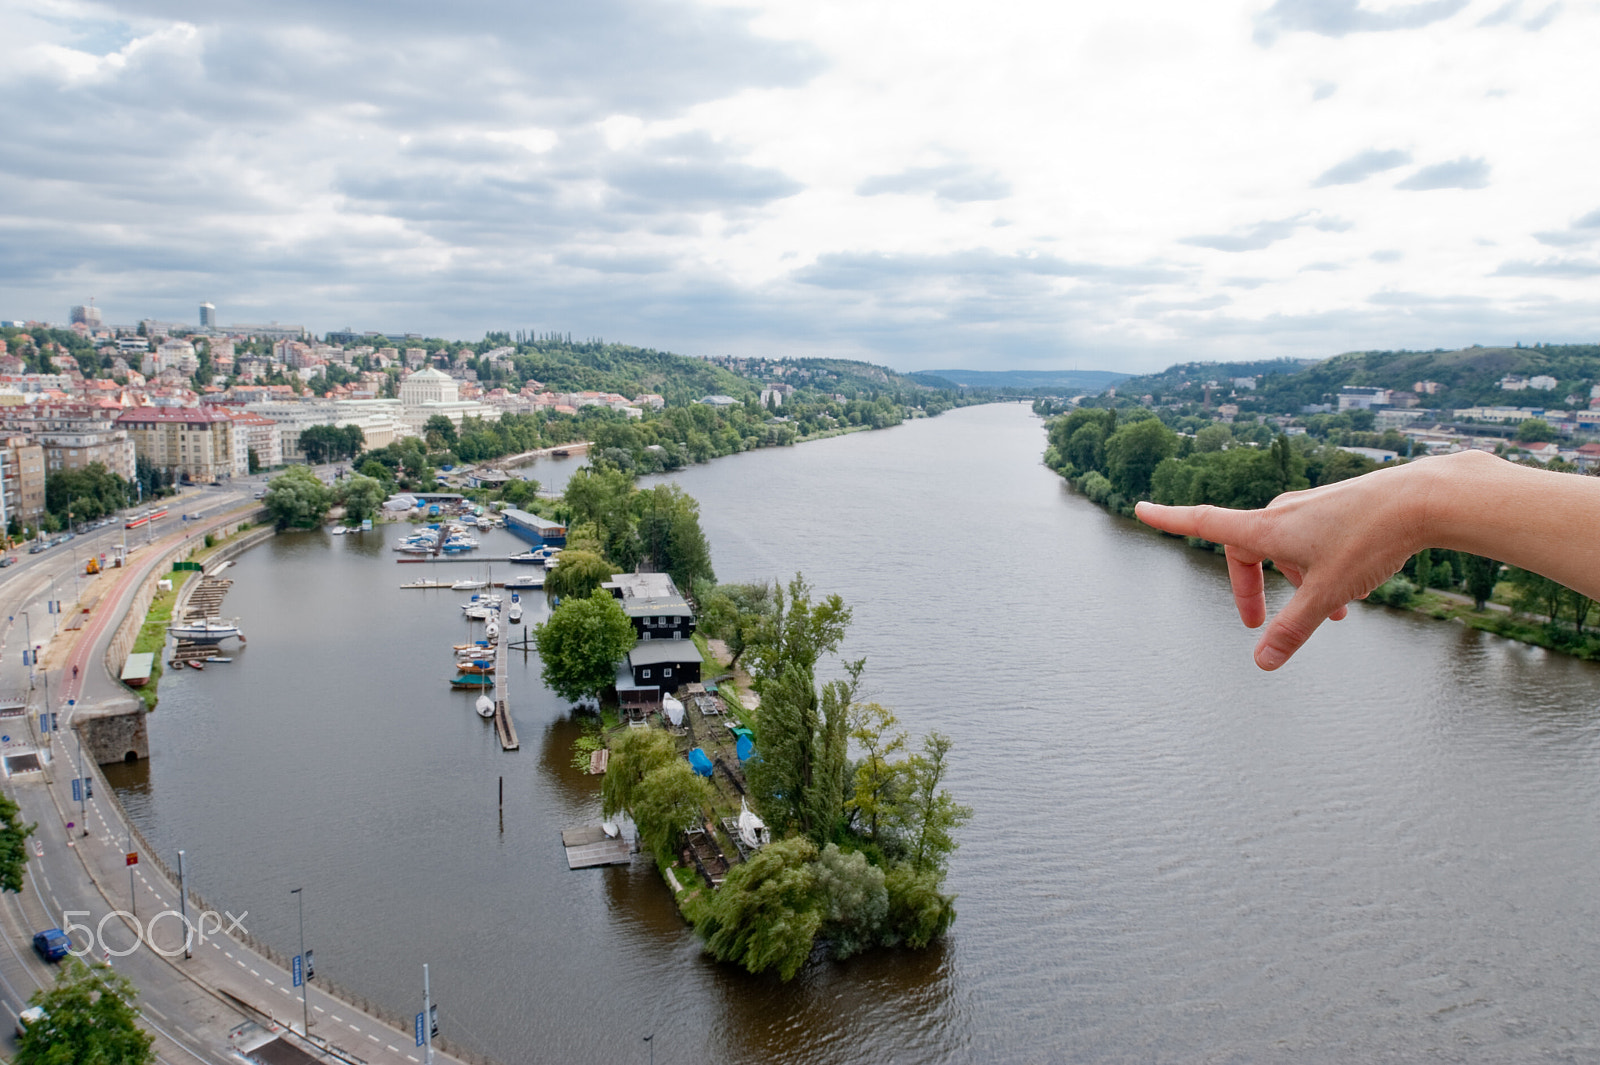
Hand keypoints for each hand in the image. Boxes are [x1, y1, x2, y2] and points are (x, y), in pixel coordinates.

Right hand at [1134, 464, 1425, 669]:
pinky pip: (1311, 540)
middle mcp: (1280, 512)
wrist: (1421, 499)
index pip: (1204, 522)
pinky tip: (1353, 591)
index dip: (1169, 519)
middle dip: (1250, 589)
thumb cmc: (1369, 540)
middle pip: (1246, 550)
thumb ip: (1292, 630)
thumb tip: (1262, 662)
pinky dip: (1318, 568)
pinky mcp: (1333, 507)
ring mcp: (1308, 507)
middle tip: (1254, 624)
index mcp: (1266, 528)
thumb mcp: (1326, 594)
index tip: (1141, 508)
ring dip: (1295, 582)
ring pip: (1285, 548)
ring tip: (1333, 615)